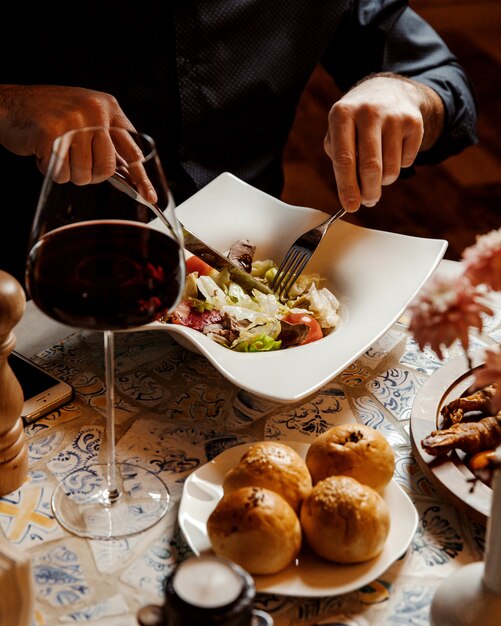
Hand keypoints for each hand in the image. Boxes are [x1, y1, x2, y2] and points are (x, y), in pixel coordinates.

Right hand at [0, 84, 135, 183]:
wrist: (9, 103)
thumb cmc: (49, 115)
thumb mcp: (87, 118)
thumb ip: (107, 141)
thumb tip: (129, 174)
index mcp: (108, 107)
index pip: (132, 148)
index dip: (140, 176)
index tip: (148, 196)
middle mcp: (94, 111)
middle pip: (107, 168)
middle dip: (91, 175)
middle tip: (75, 162)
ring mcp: (74, 122)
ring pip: (84, 174)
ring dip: (68, 172)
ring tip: (57, 152)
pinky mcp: (52, 134)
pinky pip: (61, 173)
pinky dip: (50, 170)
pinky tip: (43, 152)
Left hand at [324, 74, 443, 211]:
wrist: (388, 91)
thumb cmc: (356, 123)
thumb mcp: (338, 133)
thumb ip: (340, 162)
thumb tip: (353, 195)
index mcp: (342, 114)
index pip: (345, 159)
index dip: (347, 187)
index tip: (350, 207)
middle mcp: (368, 112)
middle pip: (371, 167)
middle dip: (369, 192)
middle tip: (368, 202)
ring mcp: (393, 115)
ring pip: (391, 169)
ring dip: (384, 180)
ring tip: (378, 169)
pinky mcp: (414, 121)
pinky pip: (407, 162)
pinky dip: (399, 166)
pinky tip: (393, 150)